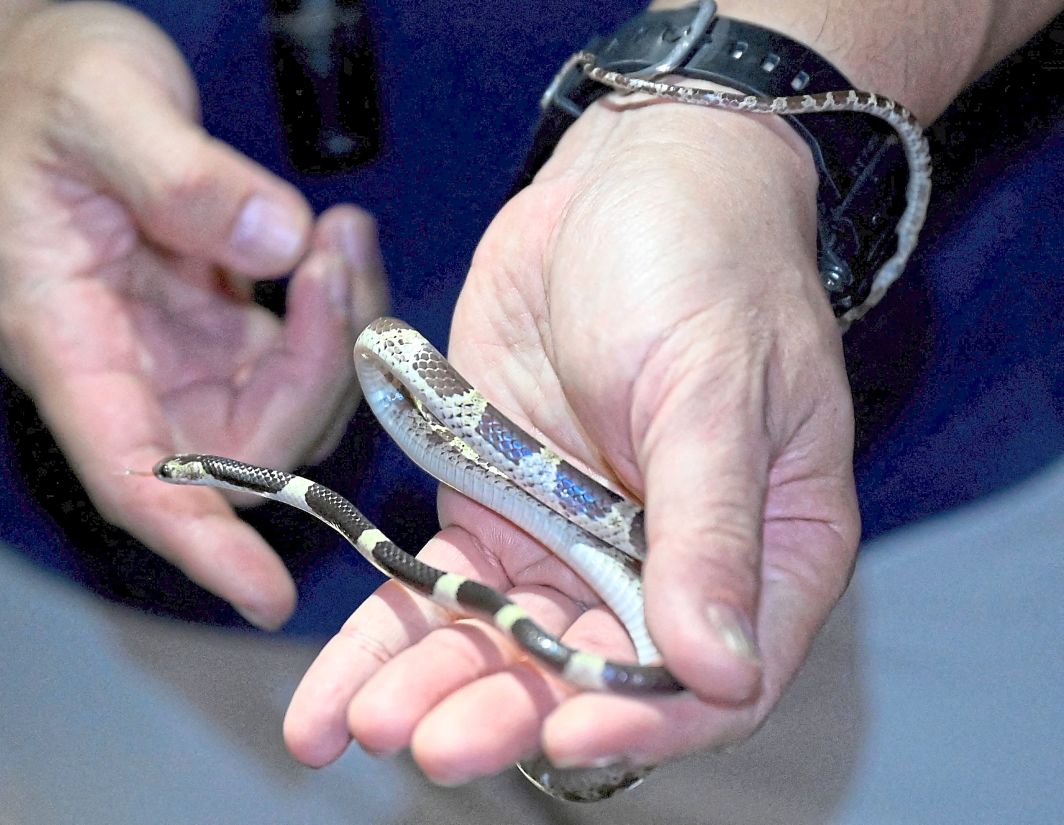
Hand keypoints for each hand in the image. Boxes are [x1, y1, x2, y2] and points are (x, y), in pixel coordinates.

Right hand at [0, 2, 386, 627]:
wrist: (51, 78)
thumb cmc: (51, 92)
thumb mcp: (104, 106)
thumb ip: (184, 175)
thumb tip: (281, 244)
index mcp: (67, 342)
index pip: (131, 475)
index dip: (197, 541)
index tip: (263, 594)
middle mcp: (128, 370)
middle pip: (239, 445)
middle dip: (314, 371)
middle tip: (337, 257)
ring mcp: (181, 354)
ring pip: (285, 406)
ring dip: (336, 336)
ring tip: (341, 234)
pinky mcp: (220, 328)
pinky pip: (299, 357)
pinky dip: (334, 313)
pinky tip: (335, 242)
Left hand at [285, 93, 858, 781]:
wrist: (623, 181)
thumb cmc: (707, 265)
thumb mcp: (718, 390)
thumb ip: (711, 530)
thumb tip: (718, 668)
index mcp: (760, 554)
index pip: (711, 679)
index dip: (641, 718)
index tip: (567, 729)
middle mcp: (662, 567)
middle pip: (585, 673)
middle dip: (505, 711)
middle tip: (430, 742)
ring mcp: (570, 542)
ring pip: (499, 645)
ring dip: (431, 687)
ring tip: (359, 726)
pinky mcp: (494, 509)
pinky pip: (438, 590)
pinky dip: (386, 639)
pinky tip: (330, 700)